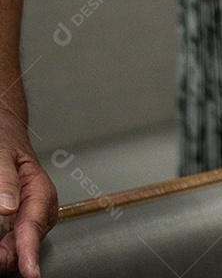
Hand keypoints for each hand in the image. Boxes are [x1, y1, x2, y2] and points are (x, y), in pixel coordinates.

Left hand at [0, 110, 57, 277]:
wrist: (6, 135)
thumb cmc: (5, 141)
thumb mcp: (1, 155)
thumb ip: (5, 179)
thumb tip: (8, 207)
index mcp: (40, 192)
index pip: (33, 227)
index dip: (29, 253)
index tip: (29, 271)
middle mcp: (39, 209)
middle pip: (23, 245)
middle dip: (7, 257)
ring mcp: (29, 218)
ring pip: (15, 249)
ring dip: (4, 255)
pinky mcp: (18, 223)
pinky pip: (10, 243)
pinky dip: (3, 249)